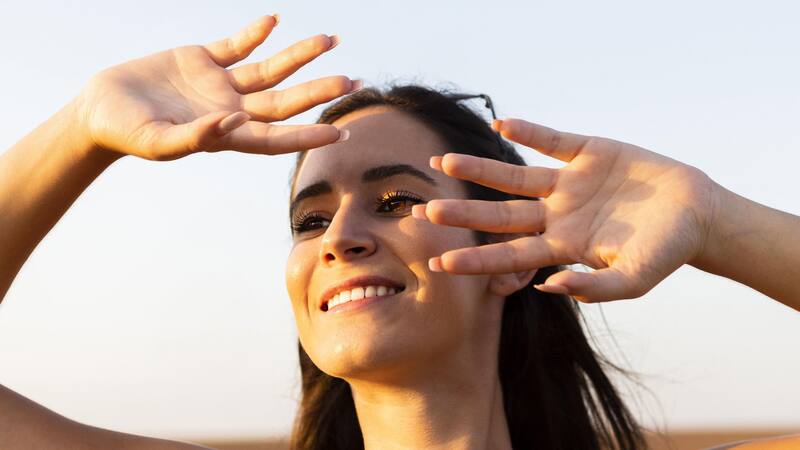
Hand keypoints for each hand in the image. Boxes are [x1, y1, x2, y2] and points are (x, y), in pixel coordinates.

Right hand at [74, 15, 357, 160]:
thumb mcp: (157, 141)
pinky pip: (237, 45)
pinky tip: (273, 21)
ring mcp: (219, 84)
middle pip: (284, 100)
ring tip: (330, 39)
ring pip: (270, 69)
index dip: (307, 135)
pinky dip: (255, 33)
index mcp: (226, 136)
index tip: (340, 132)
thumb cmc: (126, 133)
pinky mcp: (203, 59)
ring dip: (299, 55)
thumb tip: (234, 123)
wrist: (99, 109)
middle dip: (318, 91)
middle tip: (352, 81)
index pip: (276, 138)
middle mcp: (231, 110)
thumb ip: (196, 137)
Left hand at [412, 118, 721, 301]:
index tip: (440, 263)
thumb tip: (548, 288)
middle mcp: (556, 215)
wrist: (696, 213)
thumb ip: (594, 288)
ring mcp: (568, 183)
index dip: (476, 260)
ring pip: (514, 176)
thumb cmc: (665, 252)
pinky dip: (529, 130)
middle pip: (500, 216)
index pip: (510, 255)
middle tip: (426, 213)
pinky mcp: (587, 152)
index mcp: (562, 246)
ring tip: (444, 163)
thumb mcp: (634, 279)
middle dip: (464, 216)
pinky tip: (501, 122)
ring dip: (481, 170)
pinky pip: (551, 140)